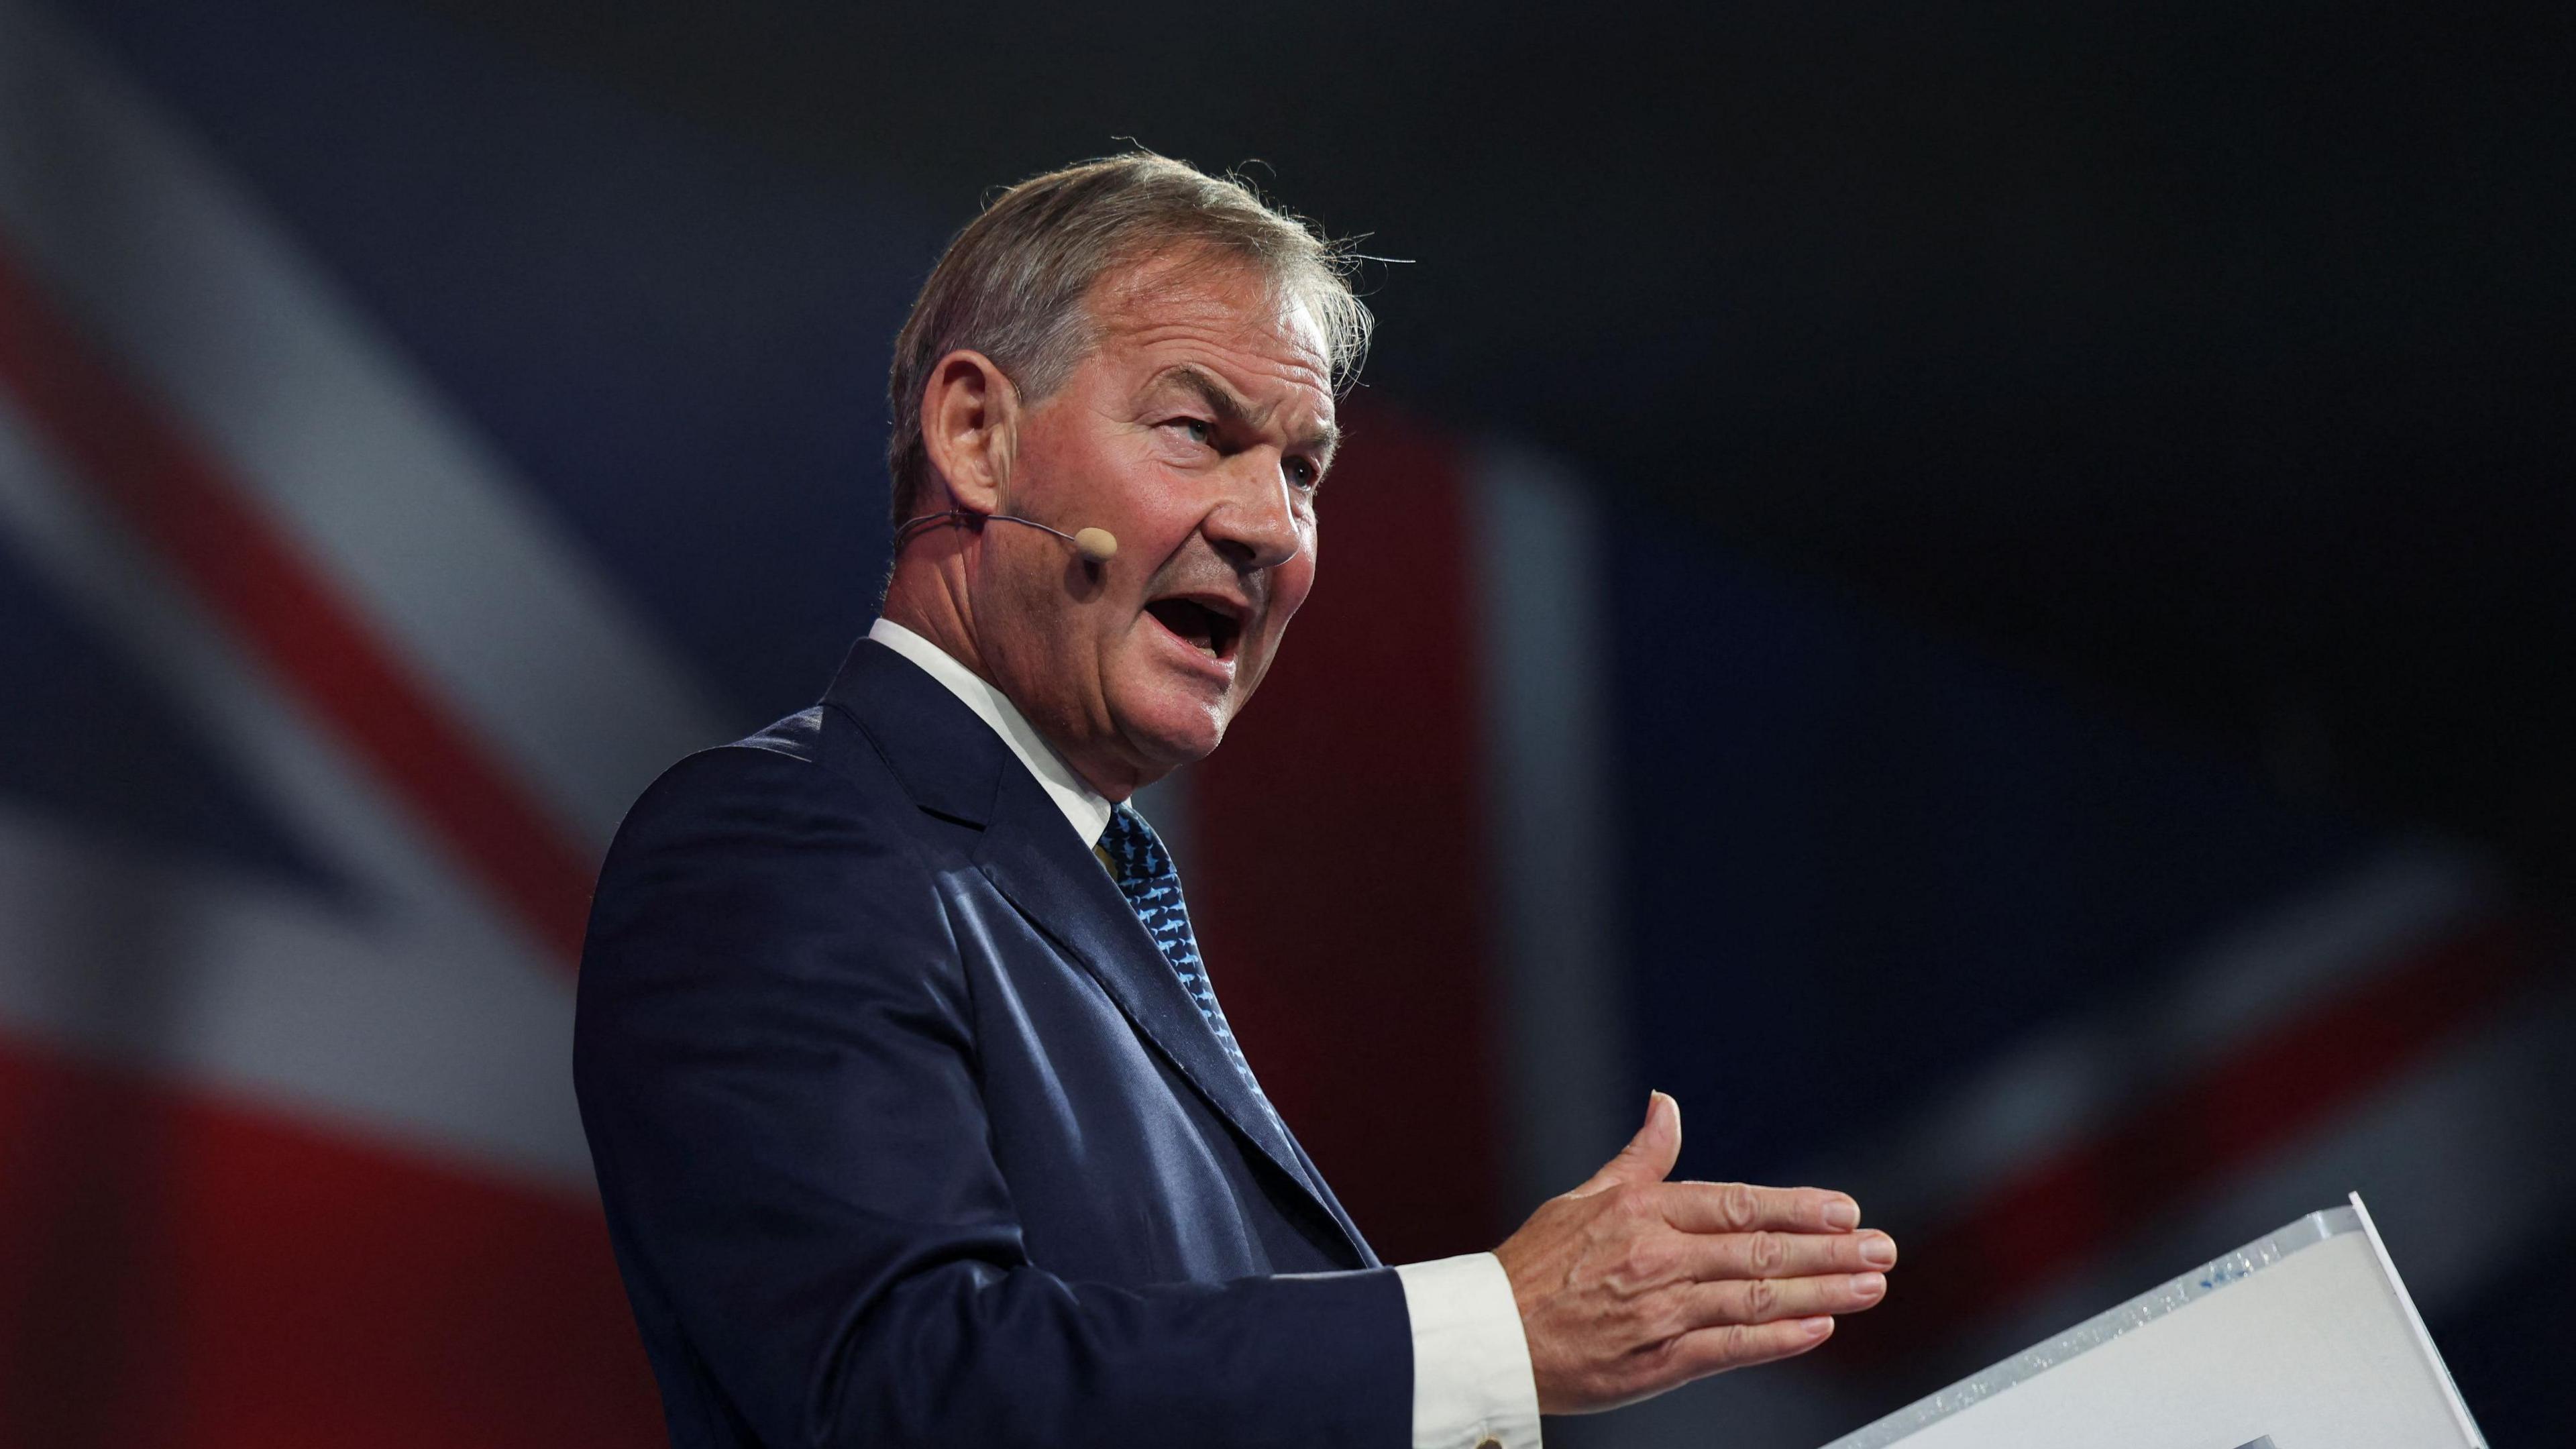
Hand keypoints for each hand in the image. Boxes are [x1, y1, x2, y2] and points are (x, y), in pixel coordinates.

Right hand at [1493, 1092, 1896, 1413]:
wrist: (1490, 1336)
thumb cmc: (1533, 1268)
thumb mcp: (1584, 1196)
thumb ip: (1640, 1157)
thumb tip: (1665, 1107)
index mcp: (1642, 1212)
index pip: (1738, 1204)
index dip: (1797, 1207)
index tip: (1844, 1209)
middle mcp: (1657, 1258)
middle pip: (1760, 1251)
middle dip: (1830, 1250)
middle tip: (1880, 1249)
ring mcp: (1660, 1312)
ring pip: (1756, 1298)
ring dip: (1822, 1292)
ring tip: (1868, 1285)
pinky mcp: (1657, 1362)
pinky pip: (1730, 1348)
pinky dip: (1778, 1339)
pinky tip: (1818, 1330)